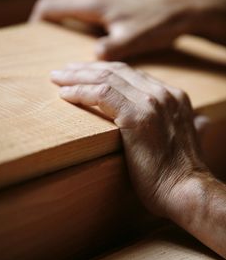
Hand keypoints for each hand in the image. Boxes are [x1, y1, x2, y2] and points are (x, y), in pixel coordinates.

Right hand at [30, 0, 225, 59]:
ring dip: (61, 6)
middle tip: (45, 32)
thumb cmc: (158, 22)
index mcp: (94, 2)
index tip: (36, 36)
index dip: (39, 19)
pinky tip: (87, 23)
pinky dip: (76, 4)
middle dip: (45, 10)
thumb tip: (91, 58)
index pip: (51, 5)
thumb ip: (109, 49)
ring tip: (63, 29)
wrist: (184, 4)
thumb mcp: (133, 40)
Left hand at [50, 61, 206, 216]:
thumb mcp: (188, 138)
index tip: (83, 74)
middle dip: (86, 69)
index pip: (131, 74)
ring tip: (57, 79)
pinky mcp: (137, 117)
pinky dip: (80, 92)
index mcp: (173, 96)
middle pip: (116, 70)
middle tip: (63, 71)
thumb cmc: (180, 172)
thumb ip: (193, 124)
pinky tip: (64, 95)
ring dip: (77, 77)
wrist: (186, 190)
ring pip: (106, 78)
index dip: (104, 71)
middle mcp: (163, 93)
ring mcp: (151, 103)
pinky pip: (102, 95)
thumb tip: (201, 122)